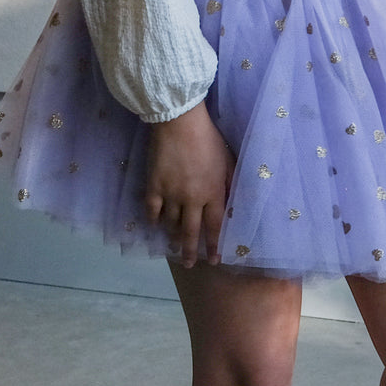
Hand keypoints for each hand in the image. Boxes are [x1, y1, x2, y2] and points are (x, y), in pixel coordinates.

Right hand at [143, 101, 234, 267]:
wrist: (180, 121)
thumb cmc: (208, 138)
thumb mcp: (228, 159)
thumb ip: (230, 183)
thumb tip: (233, 203)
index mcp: (213, 192)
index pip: (215, 227)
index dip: (214, 246)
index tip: (213, 261)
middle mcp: (192, 199)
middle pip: (190, 232)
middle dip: (189, 251)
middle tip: (188, 264)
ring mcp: (171, 194)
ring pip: (170, 224)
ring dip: (172, 236)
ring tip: (172, 244)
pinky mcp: (153, 186)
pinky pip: (152, 210)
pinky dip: (153, 220)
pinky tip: (154, 225)